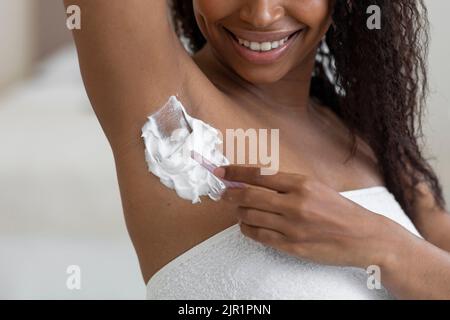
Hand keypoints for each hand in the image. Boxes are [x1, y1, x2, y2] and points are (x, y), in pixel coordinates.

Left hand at [214, 165, 405, 268]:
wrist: (363, 237)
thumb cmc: (339, 210)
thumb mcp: (315, 187)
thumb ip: (286, 184)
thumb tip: (254, 180)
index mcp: (301, 184)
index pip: (259, 175)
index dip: (235, 172)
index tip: (221, 172)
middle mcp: (294, 204)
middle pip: (249, 196)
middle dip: (230, 193)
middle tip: (223, 192)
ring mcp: (292, 227)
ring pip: (250, 217)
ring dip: (238, 212)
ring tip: (238, 209)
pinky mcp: (291, 246)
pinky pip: (259, 236)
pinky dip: (247, 229)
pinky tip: (247, 225)